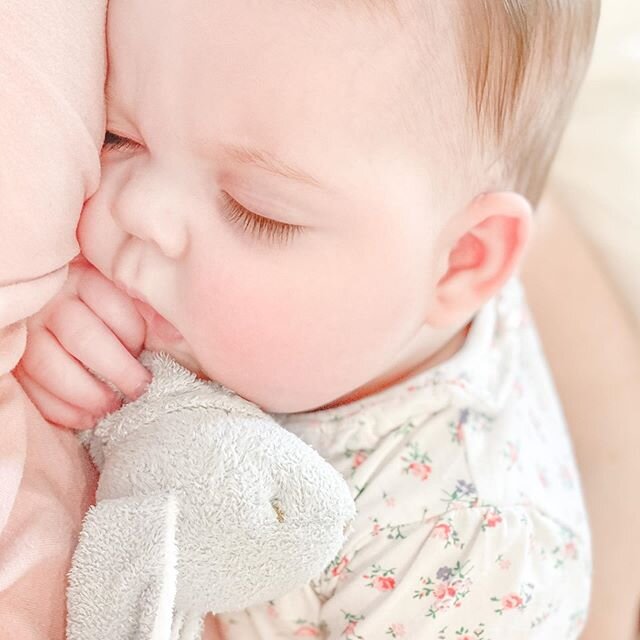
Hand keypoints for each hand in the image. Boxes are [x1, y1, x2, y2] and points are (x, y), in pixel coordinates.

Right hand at [14, 256, 151, 429]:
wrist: (58, 308)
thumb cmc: (105, 308)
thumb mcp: (128, 298)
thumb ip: (152, 313)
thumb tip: (178, 335)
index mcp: (86, 279)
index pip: (114, 307)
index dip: (135, 337)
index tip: (147, 354)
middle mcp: (53, 301)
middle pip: (83, 337)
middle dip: (118, 371)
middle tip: (140, 390)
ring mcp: (28, 331)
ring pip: (50, 365)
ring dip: (86, 394)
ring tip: (112, 407)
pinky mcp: (16, 359)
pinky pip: (31, 389)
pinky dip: (60, 410)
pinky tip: (86, 417)